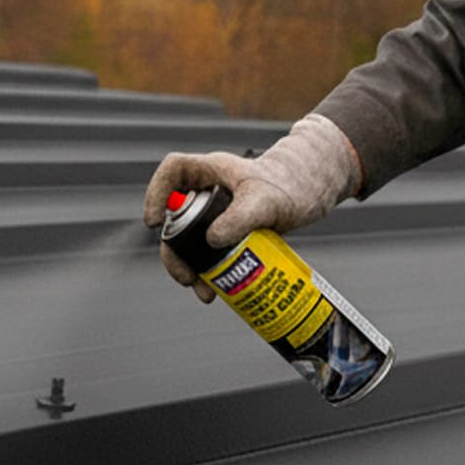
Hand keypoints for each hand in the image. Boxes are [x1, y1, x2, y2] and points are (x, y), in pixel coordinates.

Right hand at [141, 114, 360, 301]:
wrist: (310, 195)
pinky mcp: (227, 231)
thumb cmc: (289, 187)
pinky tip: (216, 291)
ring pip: (189, 240)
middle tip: (184, 276)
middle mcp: (207, 191)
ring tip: (203, 292)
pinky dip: (208, 271)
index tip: (154, 222)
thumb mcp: (265, 202)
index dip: (156, 193)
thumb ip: (241, 218)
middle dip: (173, 251)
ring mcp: (216, 213)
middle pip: (175, 218)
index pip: (172, 171)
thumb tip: (212, 241)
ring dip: (190, 267)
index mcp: (211, 171)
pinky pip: (208, 251)